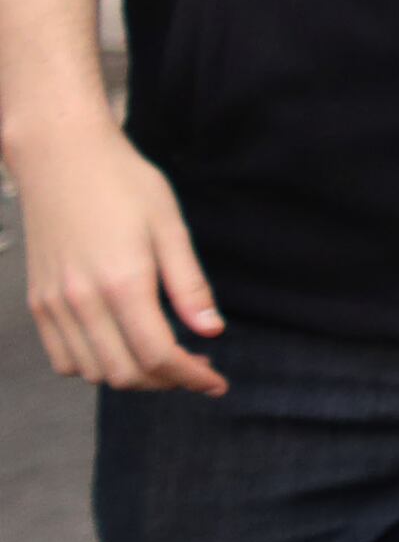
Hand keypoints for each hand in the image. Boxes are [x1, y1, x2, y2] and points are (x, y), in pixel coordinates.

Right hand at [9, 115, 223, 392]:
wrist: (61, 158)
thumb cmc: (124, 184)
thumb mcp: (170, 227)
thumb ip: (189, 285)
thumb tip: (212, 332)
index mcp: (121, 282)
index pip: (156, 355)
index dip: (190, 377)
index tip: (216, 383)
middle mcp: (81, 301)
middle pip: (124, 373)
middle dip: (166, 381)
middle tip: (197, 368)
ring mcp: (53, 305)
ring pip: (92, 372)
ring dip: (131, 377)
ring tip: (164, 358)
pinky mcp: (38, 302)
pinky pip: (63, 358)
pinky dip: (94, 366)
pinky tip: (122, 347)